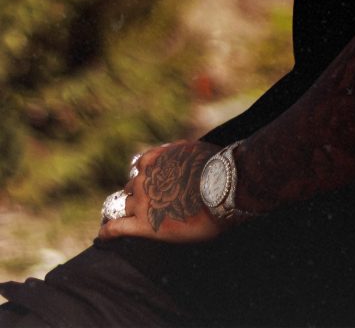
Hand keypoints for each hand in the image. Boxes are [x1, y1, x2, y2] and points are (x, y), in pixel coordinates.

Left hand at [96, 140, 224, 243]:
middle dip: (140, 194)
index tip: (150, 183)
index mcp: (154, 160)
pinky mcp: (144, 225)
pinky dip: (108, 231)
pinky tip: (102, 235)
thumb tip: (174, 152)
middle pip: (132, 188)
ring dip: (130, 211)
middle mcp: (144, 179)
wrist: (221, 188)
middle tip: (154, 204)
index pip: (140, 167)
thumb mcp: (192, 149)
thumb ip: (176, 152)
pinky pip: (117, 227)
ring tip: (133, 220)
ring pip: (126, 206)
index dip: (145, 176)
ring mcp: (142, 202)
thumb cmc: (215, 169)